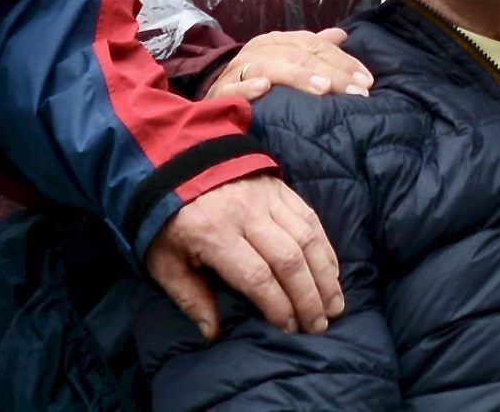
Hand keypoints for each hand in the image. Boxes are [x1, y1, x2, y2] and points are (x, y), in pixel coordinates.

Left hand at [144, 175, 342, 339]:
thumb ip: (190, 297)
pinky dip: (326, 248)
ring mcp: (268, 198)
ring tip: (334, 305)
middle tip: (319, 326)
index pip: (256, 276)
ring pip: (307, 238)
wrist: (179, 165)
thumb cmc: (170, 222)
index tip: (289, 329)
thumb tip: (213, 333)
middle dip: (308, 297)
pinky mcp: (281, 189)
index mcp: (214, 234)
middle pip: (289, 259)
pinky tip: (332, 272)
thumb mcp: (164, 262)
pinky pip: (311, 219)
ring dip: (325, 275)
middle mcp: (247, 214)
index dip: (277, 306)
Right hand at [206, 26, 373, 104]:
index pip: (314, 45)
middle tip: (358, 91)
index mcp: (276, 42)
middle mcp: (258, 50)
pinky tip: (264, 89)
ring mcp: (237, 70)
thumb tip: (342, 35)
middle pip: (299, 55)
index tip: (367, 80)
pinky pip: (233, 89)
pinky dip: (248, 87)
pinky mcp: (219, 93)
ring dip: (298, 76)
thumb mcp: (285, 62)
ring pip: (271, 67)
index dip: (343, 61)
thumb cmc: (255, 82)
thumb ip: (312, 49)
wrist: (212, 104)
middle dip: (332, 73)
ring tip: (324, 88)